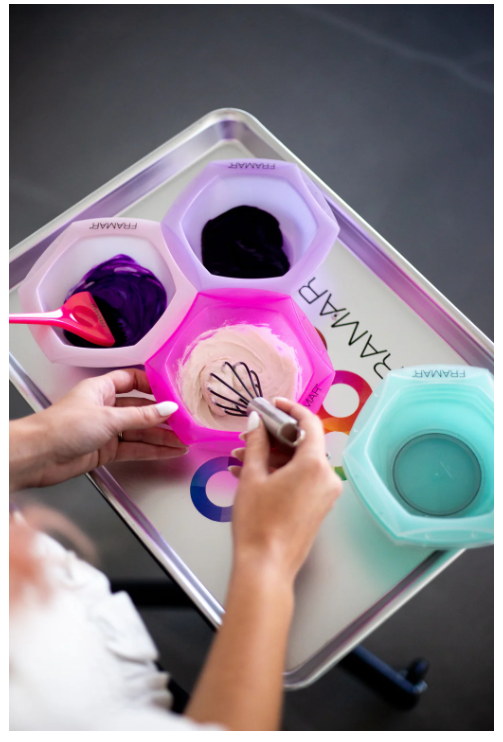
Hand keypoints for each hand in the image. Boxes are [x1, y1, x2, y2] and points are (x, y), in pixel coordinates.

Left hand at [9, 368, 187, 490]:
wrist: (38, 456)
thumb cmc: (63, 426)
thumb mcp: (108, 417)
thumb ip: (141, 416)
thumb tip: (168, 409)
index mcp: (101, 389)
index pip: (132, 380)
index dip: (152, 385)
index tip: (172, 391)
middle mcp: (104, 407)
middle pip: (140, 409)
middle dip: (162, 416)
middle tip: (185, 420)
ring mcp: (105, 430)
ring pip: (139, 431)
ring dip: (160, 436)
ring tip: (184, 440)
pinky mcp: (105, 450)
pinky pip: (134, 448)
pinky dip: (151, 450)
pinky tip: (168, 451)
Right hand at [229, 398, 341, 583]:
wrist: (266, 567)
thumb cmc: (258, 522)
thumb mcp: (252, 477)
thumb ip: (257, 443)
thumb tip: (256, 422)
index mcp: (314, 464)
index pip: (309, 423)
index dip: (290, 409)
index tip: (273, 404)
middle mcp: (327, 477)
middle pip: (303, 443)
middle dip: (273, 437)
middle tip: (249, 435)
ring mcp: (325, 494)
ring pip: (299, 462)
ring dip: (272, 457)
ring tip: (241, 459)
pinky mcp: (318, 507)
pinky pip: (301, 479)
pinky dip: (280, 473)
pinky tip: (251, 475)